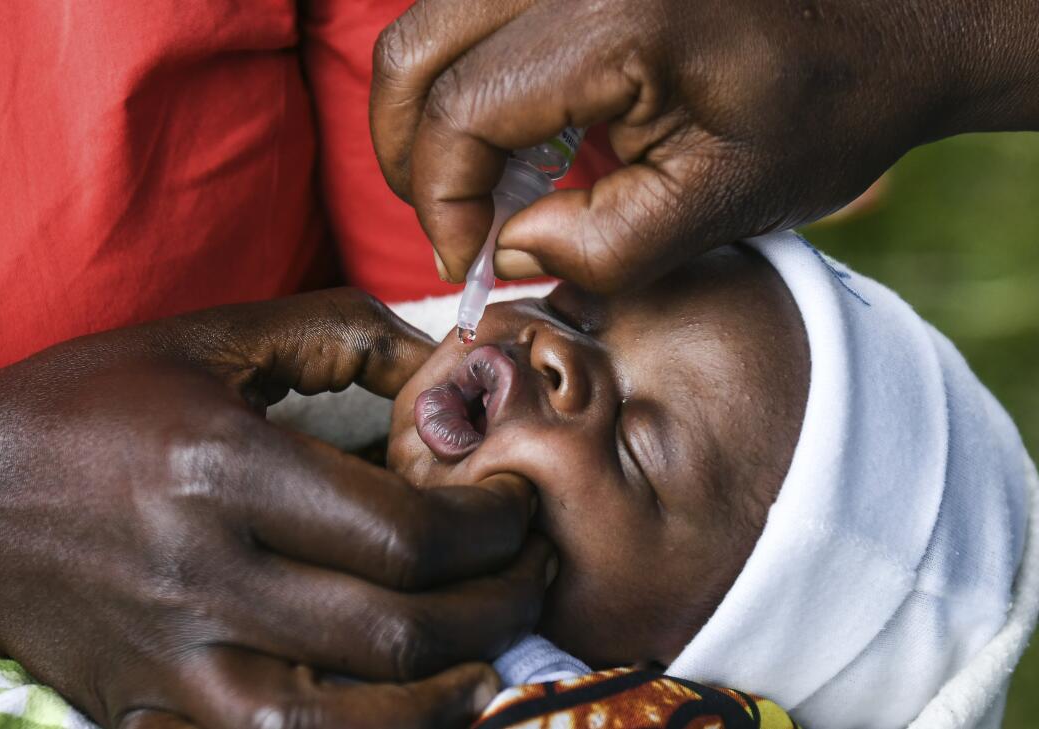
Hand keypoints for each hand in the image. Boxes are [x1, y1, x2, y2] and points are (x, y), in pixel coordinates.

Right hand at [0, 289, 550, 728]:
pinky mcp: (155, 711)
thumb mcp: (207, 339)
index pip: (402, 532)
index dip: (490, 526)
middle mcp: (203, 576)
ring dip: (451, 690)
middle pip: (395, 632)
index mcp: (222, 470)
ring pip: (349, 723)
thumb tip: (444, 361)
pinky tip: (414, 704)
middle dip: (498, 605)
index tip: (515, 504)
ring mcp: (176, 662)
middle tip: (532, 567)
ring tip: (495, 643)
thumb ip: (335, 336)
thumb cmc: (85, 406)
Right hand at [370, 0, 1038, 290]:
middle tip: (457, 224)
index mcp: (612, 16)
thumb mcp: (719, 204)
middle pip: (411, 53)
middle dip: (413, 157)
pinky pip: (473, 7)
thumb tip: (505, 251)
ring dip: (434, 113)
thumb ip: (600, 249)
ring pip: (429, 22)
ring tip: (487, 183)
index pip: (457, 114)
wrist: (894, 19)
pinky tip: (521, 130)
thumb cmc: (825, 107)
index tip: (470, 261)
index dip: (442, 203)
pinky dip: (469, 74)